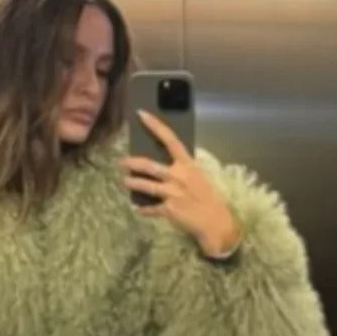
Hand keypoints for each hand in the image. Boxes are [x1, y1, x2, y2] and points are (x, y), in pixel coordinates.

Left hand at [121, 110, 241, 256]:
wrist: (215, 221)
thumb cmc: (207, 196)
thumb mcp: (198, 176)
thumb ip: (182, 168)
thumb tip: (165, 162)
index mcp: (187, 164)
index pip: (170, 140)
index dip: (155, 126)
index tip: (141, 114)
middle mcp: (178, 176)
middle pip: (150, 166)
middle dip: (132, 163)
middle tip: (121, 162)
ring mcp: (173, 193)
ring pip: (146, 186)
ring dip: (132, 183)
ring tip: (124, 182)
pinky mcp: (169, 210)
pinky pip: (151, 208)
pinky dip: (143, 209)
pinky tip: (138, 208)